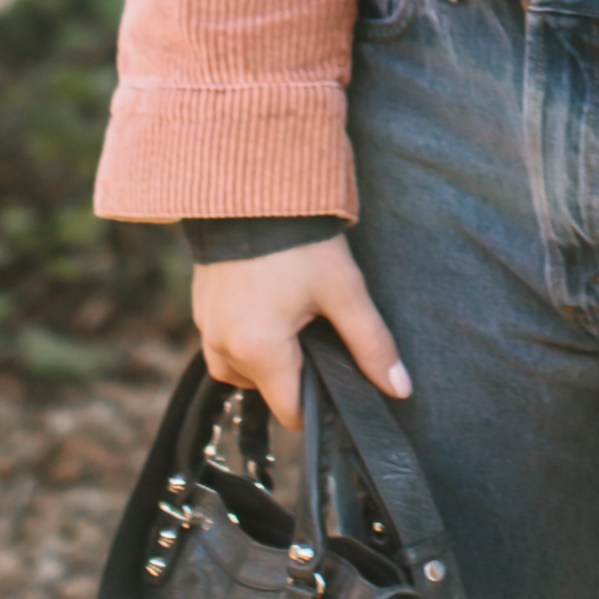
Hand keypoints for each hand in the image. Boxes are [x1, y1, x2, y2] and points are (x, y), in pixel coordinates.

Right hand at [190, 235, 409, 425]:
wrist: (252, 188)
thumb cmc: (301, 242)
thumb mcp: (345, 292)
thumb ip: (372, 345)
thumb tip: (400, 389)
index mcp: (258, 349)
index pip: (290, 410)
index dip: (318, 404)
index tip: (336, 379)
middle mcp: (223, 345)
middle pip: (265, 391)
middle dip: (293, 375)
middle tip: (319, 336)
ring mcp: (205, 326)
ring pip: (239, 370)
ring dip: (266, 359)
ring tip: (294, 322)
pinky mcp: (198, 307)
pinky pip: (223, 343)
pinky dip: (246, 337)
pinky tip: (270, 307)